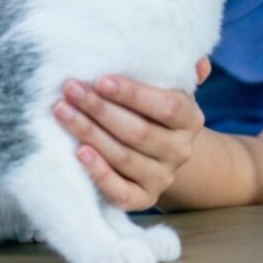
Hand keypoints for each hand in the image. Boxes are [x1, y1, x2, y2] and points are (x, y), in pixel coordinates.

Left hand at [54, 57, 211, 210]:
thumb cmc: (154, 110)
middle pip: (139, 132)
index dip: (133, 94)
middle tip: (71, 90)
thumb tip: (199, 63)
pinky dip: (99, 173)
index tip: (101, 80)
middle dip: (100, 109)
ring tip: (63, 112)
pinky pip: (120, 192)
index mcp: (190, 119)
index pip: (166, 106)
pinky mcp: (143, 199)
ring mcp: (162, 177)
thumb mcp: (169, 87)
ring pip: (124, 157)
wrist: (160, 153)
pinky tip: (79, 153)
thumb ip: (180, 71)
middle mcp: (180, 150)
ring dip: (90, 133)